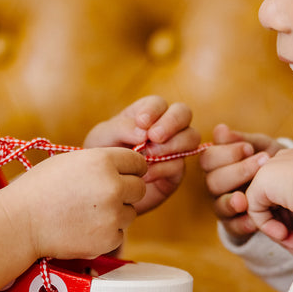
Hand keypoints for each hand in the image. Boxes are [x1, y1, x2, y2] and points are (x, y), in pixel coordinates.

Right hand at [1, 147, 147, 259]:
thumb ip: (102, 162)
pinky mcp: (109, 238)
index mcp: (103, 161)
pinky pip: (119, 233)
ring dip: (116, 213)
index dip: (130, 169)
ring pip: (131, 212)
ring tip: (86, 213)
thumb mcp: (71, 161)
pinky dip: (106, 233)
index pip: (138, 162)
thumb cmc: (40, 188)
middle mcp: (113, 186)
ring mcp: (113, 215)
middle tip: (102, 197)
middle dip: (126, 191)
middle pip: (140, 188)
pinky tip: (84, 228)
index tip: (122, 175)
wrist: (21, 222)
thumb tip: (128, 168)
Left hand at [84, 96, 200, 213]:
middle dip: (172, 122)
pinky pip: (179, 165)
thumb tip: (145, 131)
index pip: (158, 103)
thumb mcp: (103, 137)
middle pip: (183, 113)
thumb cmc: (101, 155)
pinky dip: (162, 168)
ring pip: (191, 137)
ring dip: (173, 144)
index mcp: (146, 114)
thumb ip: (121, 128)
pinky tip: (145, 175)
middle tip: (154, 137)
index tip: (141, 122)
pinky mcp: (175, 173)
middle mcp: (164, 128)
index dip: (154, 110)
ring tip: (150, 155)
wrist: (102, 188)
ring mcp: (173, 149)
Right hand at [200, 123, 283, 242]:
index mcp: (217, 165)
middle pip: (212, 182)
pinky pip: (233, 227)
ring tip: (245, 199)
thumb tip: (220, 129)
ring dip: (232, 201)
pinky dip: (243, 223)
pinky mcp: (234, 226)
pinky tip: (254, 220)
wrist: (288, 188)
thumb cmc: (270, 163)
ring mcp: (224, 207)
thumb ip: (242, 140)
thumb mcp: (260, 148)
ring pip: (219, 205)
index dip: (226, 154)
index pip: (208, 158)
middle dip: (236, 173)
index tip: (249, 148)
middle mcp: (216, 186)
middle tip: (261, 164)